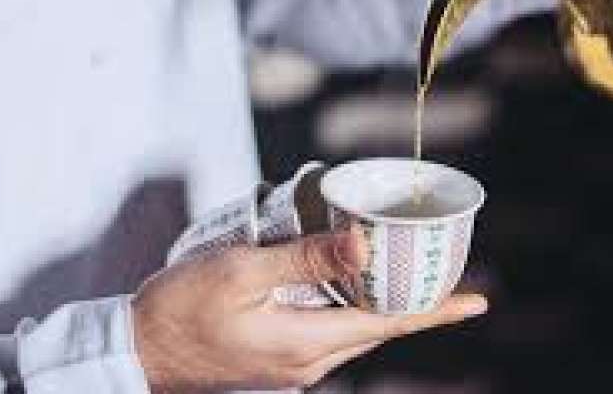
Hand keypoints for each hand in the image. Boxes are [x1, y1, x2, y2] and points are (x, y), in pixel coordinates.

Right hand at [132, 229, 487, 391]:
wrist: (136, 351)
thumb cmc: (181, 309)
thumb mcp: (242, 272)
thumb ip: (306, 259)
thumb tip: (366, 247)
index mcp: (307, 342)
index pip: (389, 324)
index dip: (435, 312)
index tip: (476, 301)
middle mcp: (308, 362)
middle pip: (376, 327)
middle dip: (410, 300)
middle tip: (437, 268)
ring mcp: (291, 366)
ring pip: (352, 330)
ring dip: (376, 302)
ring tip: (391, 268)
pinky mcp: (275, 360)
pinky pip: (326, 333)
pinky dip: (343, 307)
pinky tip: (336, 281)